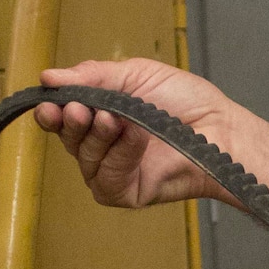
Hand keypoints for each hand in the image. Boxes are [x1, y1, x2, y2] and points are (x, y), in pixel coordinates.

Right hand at [36, 58, 236, 208]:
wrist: (219, 127)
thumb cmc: (185, 102)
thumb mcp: (135, 75)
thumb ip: (93, 76)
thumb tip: (48, 78)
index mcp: (99, 116)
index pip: (62, 118)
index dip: (52, 112)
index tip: (49, 103)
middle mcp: (101, 146)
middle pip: (68, 138)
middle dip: (72, 122)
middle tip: (79, 109)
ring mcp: (112, 171)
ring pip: (84, 158)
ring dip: (99, 136)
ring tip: (114, 118)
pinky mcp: (126, 193)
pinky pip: (106, 178)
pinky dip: (119, 154)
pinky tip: (135, 136)